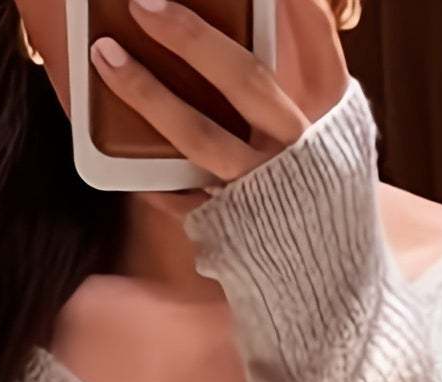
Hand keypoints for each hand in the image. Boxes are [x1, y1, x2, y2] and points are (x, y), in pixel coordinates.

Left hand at [89, 0, 349, 208]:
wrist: (335, 292)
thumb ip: (306, 88)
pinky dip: (145, 168)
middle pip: (243, 81)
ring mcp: (262, 191)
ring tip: (105, 56)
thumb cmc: (325, 201)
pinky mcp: (230, 229)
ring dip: (147, 93)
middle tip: (143, 3)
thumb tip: (269, 21)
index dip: (290, 2)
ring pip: (199, 136)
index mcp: (332, 120)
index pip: (316, 40)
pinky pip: (178, 193)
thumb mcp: (336, 141)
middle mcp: (299, 152)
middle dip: (191, 36)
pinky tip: (112, 139)